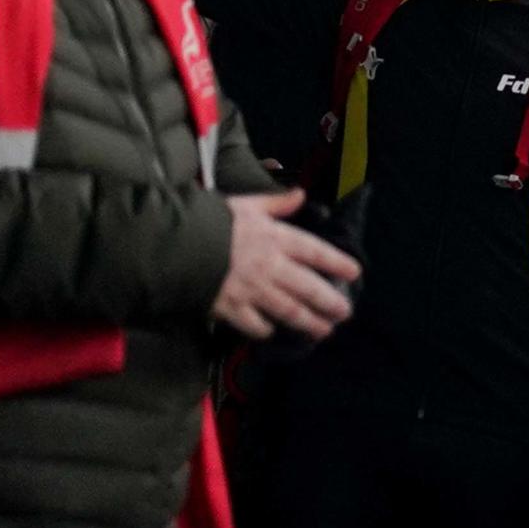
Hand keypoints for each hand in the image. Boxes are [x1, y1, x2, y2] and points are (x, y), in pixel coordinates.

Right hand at [214, 189, 358, 340]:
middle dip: (329, 302)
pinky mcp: (230, 308)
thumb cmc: (210, 221)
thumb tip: (301, 194)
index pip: (316, 252)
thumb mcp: (246, 205)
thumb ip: (276, 203)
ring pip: (288, 311)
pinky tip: (273, 333)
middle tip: (345, 312)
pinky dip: (265, 330)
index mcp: (276, 239)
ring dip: (308, 322)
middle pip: (308, 288)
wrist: (174, 246)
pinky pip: (254, 324)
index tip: (354, 273)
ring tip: (323, 330)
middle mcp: (270, 267)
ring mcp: (252, 290)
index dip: (337, 262)